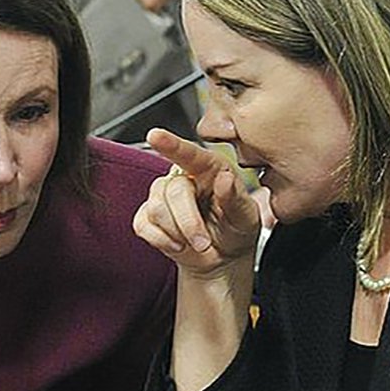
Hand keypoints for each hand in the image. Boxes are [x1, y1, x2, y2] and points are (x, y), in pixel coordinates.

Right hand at [134, 128, 259, 277]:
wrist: (223, 255)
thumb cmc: (235, 229)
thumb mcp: (245, 216)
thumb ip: (235, 198)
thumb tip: (225, 179)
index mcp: (209, 168)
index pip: (190, 154)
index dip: (171, 144)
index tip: (155, 135)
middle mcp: (183, 177)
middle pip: (173, 192)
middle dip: (188, 222)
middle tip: (203, 243)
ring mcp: (161, 196)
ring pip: (156, 209)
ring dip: (177, 233)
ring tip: (196, 243)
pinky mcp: (147, 216)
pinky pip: (144, 225)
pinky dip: (163, 241)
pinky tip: (179, 244)